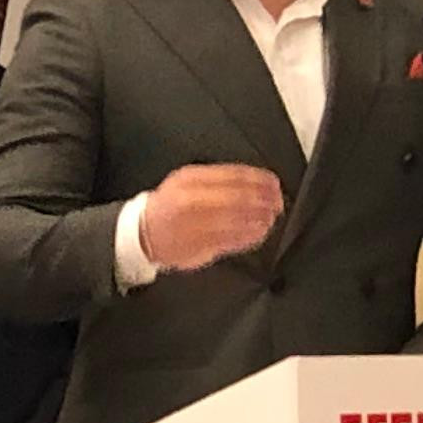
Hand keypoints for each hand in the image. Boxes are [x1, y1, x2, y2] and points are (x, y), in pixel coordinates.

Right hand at [140, 163, 283, 273]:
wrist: (144, 233)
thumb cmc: (170, 206)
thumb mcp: (187, 181)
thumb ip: (218, 179)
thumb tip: (254, 181)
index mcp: (190, 180)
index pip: (232, 176)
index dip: (258, 180)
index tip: (273, 183)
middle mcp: (192, 201)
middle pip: (238, 198)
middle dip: (263, 200)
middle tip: (277, 202)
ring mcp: (195, 225)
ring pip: (236, 221)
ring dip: (259, 219)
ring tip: (271, 218)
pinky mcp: (200, 246)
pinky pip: (231, 241)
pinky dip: (249, 237)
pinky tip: (258, 233)